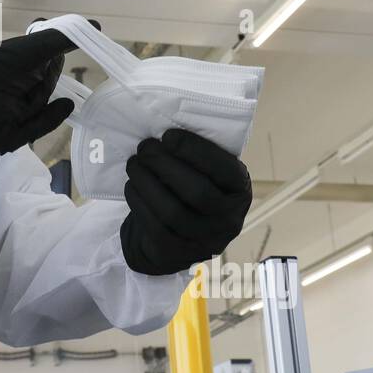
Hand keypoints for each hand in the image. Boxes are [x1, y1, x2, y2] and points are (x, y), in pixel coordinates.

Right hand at [0, 0, 75, 210]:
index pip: (42, 47)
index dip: (65, 34)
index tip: (91, 24)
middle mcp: (7, 97)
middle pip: (43, 72)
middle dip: (47, 53)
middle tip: (42, 39)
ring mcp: (5, 125)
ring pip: (41, 98)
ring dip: (47, 79)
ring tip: (46, 66)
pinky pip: (36, 128)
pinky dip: (53, 115)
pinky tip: (63, 106)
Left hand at [119, 129, 252, 275]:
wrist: (176, 236)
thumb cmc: (189, 191)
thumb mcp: (205, 172)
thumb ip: (197, 154)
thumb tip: (167, 117)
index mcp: (239, 190)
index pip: (223, 169)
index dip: (194, 150)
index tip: (168, 135)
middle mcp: (229, 220)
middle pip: (196, 192)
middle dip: (165, 165)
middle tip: (144, 147)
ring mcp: (204, 241)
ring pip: (172, 211)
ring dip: (147, 182)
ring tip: (134, 163)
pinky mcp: (177, 254)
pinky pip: (155, 227)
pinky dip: (139, 202)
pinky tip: (132, 185)